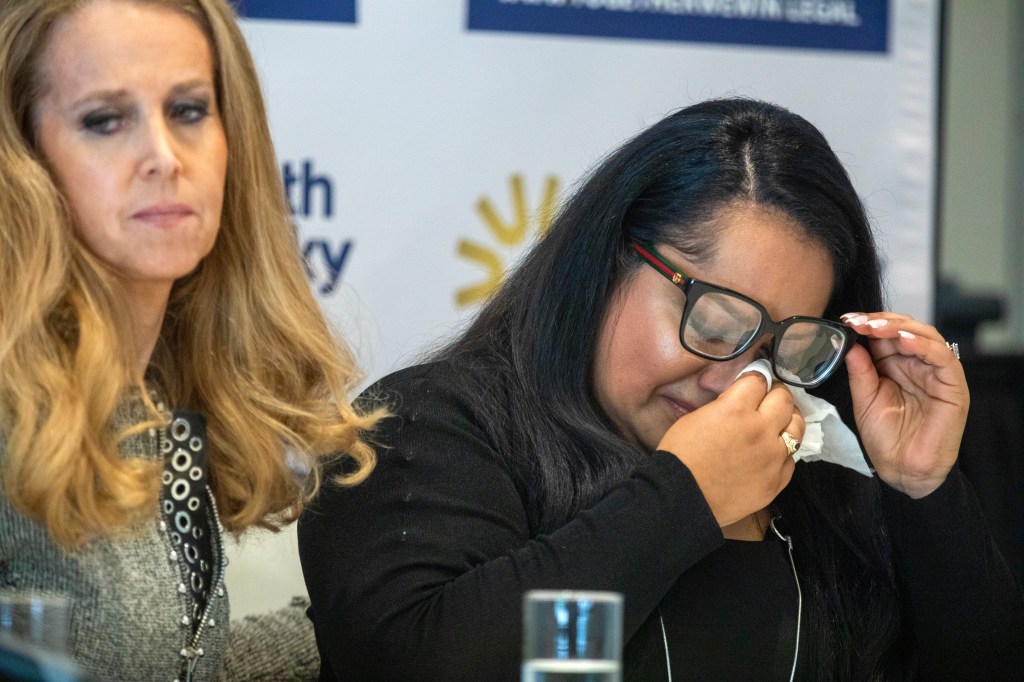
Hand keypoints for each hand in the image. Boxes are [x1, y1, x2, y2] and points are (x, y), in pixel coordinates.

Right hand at [657, 372, 803, 527]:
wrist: (681, 499)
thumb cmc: (679, 457)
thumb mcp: (695, 418)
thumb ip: (724, 406)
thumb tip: (739, 401)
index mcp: (736, 410)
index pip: (759, 379)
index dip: (755, 377)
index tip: (753, 381)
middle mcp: (761, 430)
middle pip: (784, 399)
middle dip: (775, 393)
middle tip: (767, 397)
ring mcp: (773, 457)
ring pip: (797, 427)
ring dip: (788, 419)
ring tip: (778, 422)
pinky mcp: (777, 481)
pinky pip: (791, 459)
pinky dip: (782, 452)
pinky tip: (771, 452)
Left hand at [842, 312, 968, 497]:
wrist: (902, 469)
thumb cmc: (885, 437)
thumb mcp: (864, 399)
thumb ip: (860, 371)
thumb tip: (850, 343)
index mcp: (895, 365)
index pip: (886, 334)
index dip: (868, 323)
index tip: (847, 320)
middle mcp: (917, 364)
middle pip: (905, 329)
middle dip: (881, 321)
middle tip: (858, 321)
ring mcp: (936, 373)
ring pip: (925, 336)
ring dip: (899, 327)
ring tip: (876, 326)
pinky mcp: (953, 385)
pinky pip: (942, 357)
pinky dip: (923, 345)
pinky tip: (903, 339)